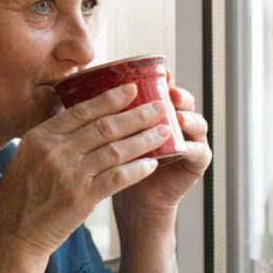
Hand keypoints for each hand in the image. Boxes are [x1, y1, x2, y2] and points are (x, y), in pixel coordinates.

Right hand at [0, 83, 169, 257]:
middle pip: (104, 127)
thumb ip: (51, 138)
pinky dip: (137, 169)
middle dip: (136, 115)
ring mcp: (69, 174)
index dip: (111, 99)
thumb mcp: (25, 157)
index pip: (82, 111)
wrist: (13, 235)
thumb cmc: (19, 198)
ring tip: (163, 132)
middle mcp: (54, 151)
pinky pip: (117, 178)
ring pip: (115, 150)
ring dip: (144, 140)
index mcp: (39, 137)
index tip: (132, 90)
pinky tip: (152, 163)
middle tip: (159, 107)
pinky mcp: (82, 198)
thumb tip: (79, 119)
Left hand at [112, 71, 211, 220]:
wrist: (133, 200)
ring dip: (188, 118)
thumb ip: (106, 115)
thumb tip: (74, 88)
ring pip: (196, 122)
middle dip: (177, 94)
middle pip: (182, 101)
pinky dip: (190, 147)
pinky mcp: (195, 162)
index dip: (160, 79)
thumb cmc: (119, 165)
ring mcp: (189, 140)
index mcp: (156, 111)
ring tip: (178, 117)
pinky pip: (198, 151)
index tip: (156, 73)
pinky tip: (181, 146)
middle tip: (170, 91)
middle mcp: (175, 121)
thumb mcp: (112, 137)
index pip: (162, 88)